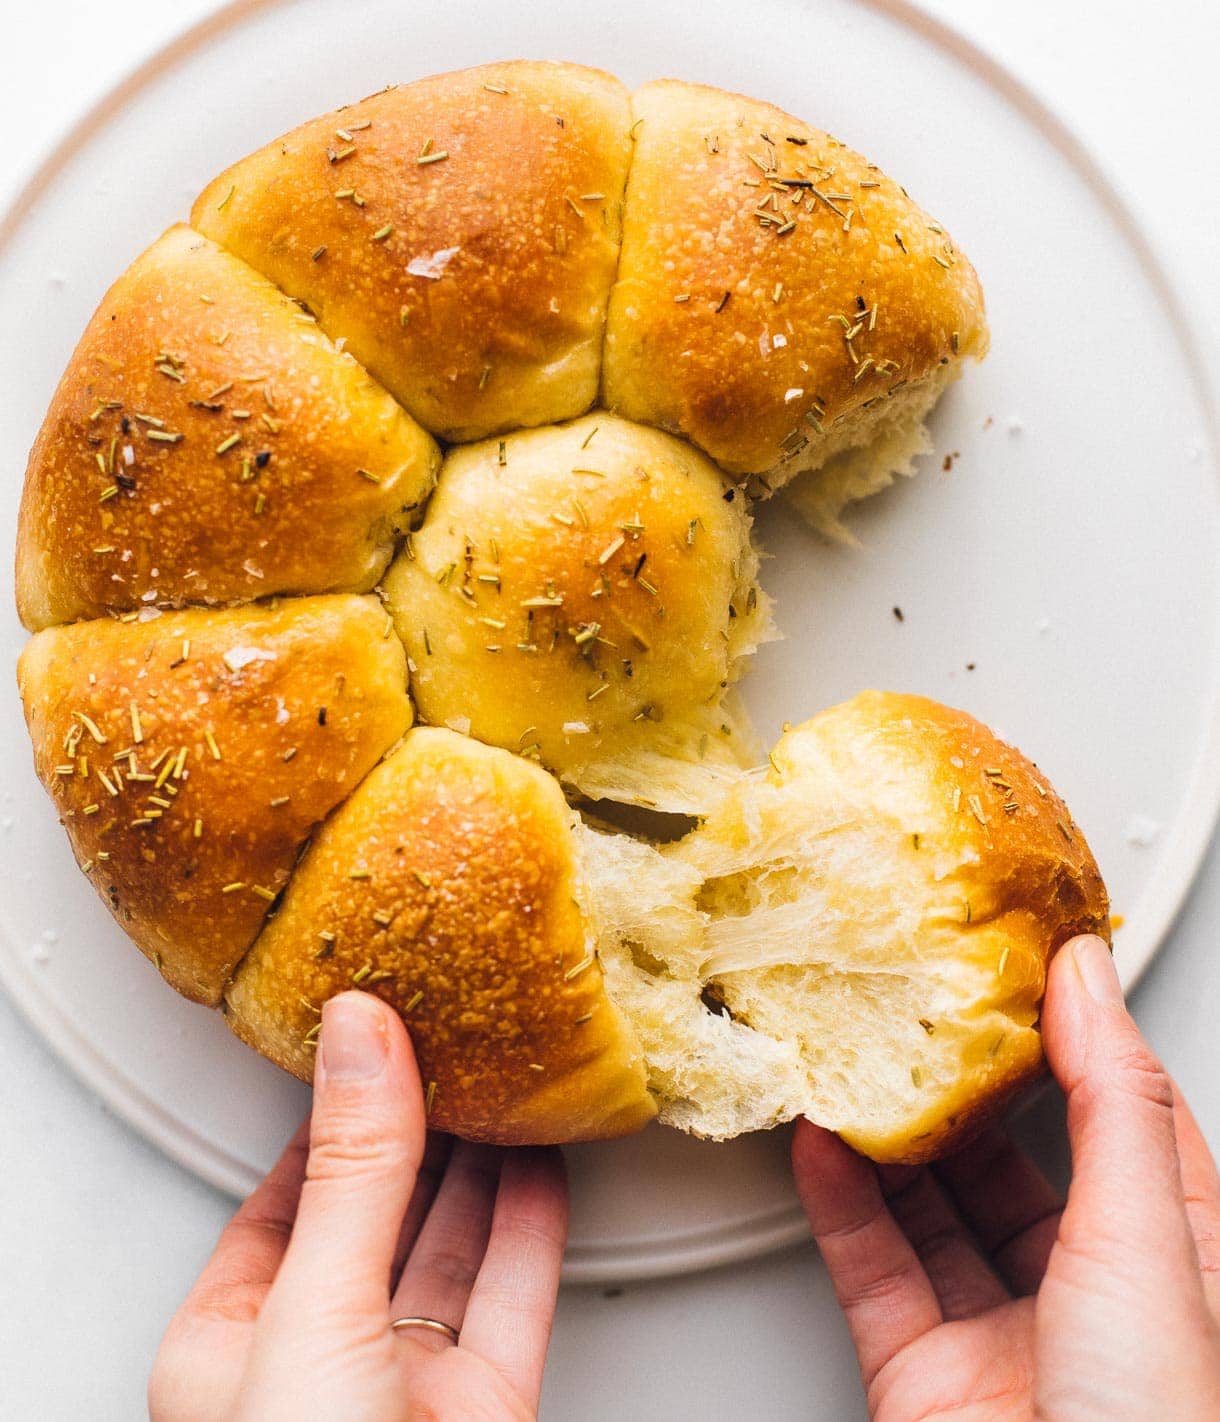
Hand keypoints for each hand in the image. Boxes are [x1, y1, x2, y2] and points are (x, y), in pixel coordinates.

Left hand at [149, 991, 567, 1421]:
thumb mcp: (314, 1311)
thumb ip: (353, 1173)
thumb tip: (361, 1039)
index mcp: (234, 1345)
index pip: (281, 1199)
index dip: (327, 1118)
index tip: (367, 1042)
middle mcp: (323, 1360)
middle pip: (377, 1213)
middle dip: (415, 1128)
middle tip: (446, 1043)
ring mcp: (409, 1383)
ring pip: (452, 1246)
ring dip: (481, 1165)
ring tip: (501, 1080)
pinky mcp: (488, 1404)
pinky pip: (515, 1291)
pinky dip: (534, 1223)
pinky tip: (543, 1161)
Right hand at [793, 934, 1219, 1420]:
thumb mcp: (1148, 1246)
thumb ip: (1110, 1108)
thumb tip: (1089, 982)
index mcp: (1175, 1261)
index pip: (1127, 1119)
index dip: (1079, 1038)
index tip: (1026, 967)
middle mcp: (1091, 1295)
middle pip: (1017, 1160)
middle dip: (965, 1085)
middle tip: (918, 1009)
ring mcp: (1003, 1336)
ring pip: (935, 1210)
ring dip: (889, 1138)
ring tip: (855, 1061)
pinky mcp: (924, 1373)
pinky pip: (873, 1268)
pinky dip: (839, 1203)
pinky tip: (822, 1146)